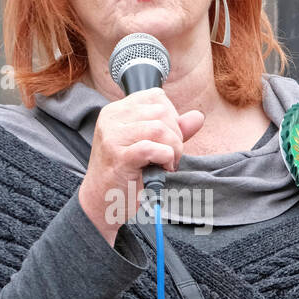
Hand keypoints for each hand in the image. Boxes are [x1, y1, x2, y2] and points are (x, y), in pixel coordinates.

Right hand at [78, 88, 204, 243]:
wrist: (101, 202)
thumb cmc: (124, 174)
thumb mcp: (148, 145)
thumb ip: (172, 129)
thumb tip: (198, 117)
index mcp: (116, 111)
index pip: (156, 96)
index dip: (171, 117)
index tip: (166, 140)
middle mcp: (111, 118)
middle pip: (161, 111)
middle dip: (175, 135)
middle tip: (170, 156)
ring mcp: (113, 136)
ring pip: (160, 128)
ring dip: (173, 148)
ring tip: (167, 163)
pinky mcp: (119, 156)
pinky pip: (153, 148)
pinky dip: (165, 159)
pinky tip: (162, 169)